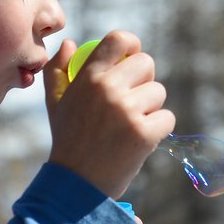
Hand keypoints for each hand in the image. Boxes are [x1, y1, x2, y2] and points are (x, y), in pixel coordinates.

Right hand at [44, 30, 175, 197]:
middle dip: (144, 80)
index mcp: (88, 77)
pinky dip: (158, 129)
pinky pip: (167, 118)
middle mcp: (108, 89)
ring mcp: (128, 111)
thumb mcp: (55, 102)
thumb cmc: (67, 140)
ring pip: (159, 92)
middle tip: (132, 100)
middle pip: (146, 63)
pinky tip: (140, 139)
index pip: (119, 39)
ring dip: (151, 107)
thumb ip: (57, 69)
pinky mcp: (144, 133)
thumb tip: (68, 43)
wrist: (76, 184)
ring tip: (130, 125)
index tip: (132, 58)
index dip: (132, 45)